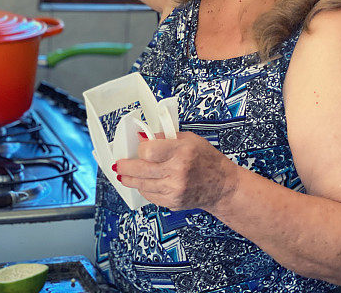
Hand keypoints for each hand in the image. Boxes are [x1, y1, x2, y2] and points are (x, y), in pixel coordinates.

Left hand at [115, 131, 239, 211]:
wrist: (222, 185)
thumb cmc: (207, 160)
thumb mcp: (189, 139)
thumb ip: (164, 137)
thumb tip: (142, 138)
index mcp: (181, 152)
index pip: (148, 151)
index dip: (141, 148)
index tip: (140, 147)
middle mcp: (177, 172)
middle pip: (140, 170)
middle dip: (125, 167)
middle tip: (119, 165)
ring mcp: (174, 189)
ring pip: (142, 185)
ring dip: (129, 180)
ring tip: (123, 176)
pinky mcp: (173, 203)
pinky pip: (150, 196)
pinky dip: (143, 189)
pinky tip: (141, 184)